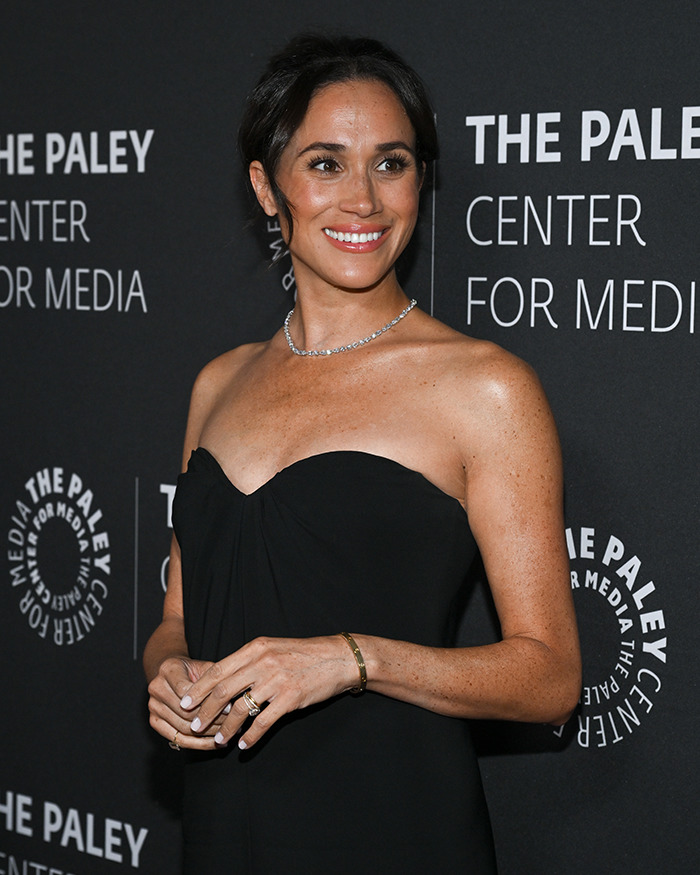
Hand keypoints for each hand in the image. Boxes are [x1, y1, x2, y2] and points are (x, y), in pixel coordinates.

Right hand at [147, 656, 229, 749]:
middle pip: (185, 712)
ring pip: (183, 728)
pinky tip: (216, 743)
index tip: (229, 708)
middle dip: (211, 720)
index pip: (186, 691)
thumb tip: (231, 697)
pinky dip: (199, 744)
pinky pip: (178, 739)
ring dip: (208, 734)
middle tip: (232, 724)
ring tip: (227, 733)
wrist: (173, 674)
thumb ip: (215, 679)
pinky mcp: (155, 722)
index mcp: (168, 669)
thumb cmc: (194, 670)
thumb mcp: (205, 667)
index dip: (208, 702)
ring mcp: (153, 706)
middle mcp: (157, 688)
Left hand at [179, 636, 356, 749]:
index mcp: (255, 648)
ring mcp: (277, 680)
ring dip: (226, 728)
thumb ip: (249, 661)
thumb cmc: (303, 654)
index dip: (198, 689)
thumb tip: (223, 681)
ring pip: (241, 709)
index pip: (218, 670)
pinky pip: (264, 722)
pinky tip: (244, 745)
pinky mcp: (291, 697)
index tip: (184, 703)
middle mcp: (263, 662)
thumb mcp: (272, 648)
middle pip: (224, 690)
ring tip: (219, 741)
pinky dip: (251, 736)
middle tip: (194, 726)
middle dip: (205, 711)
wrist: (337, 657)